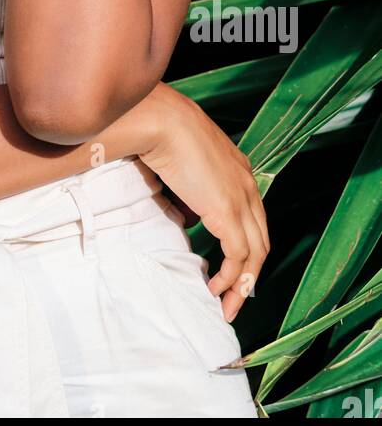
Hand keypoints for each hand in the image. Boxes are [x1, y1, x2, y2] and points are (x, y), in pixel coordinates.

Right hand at [138, 86, 269, 322]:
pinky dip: (231, 278)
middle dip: (249, 274)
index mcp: (241, 172)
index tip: (232, 269)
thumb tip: (188, 215)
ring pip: (256, 254)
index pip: (254, 219)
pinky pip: (238, 257)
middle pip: (261, 241)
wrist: (163, 121)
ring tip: (226, 304)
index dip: (246, 247)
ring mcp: (241, 200)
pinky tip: (216, 288)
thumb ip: (192, 190)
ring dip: (242, 284)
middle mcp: (248, 187)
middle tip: (234, 297)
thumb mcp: (185, 163)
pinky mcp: (228, 213)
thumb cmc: (164, 132)